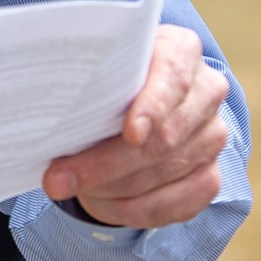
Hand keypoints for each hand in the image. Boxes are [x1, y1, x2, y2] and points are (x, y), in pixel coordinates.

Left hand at [43, 26, 229, 229]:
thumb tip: (48, 120)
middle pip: (164, 137)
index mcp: (180, 50)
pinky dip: (131, 209)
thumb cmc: (108, 81)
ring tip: (68, 187)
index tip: (131, 133)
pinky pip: (174, 204)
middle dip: (105, 163)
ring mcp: (212, 135)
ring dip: (110, 188)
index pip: (172, 77)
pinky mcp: (210, 176)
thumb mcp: (98, 69)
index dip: (153, 107)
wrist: (133, 105)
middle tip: (57, 179)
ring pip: (161, 173)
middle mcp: (206, 91)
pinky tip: (101, 203)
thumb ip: (88, 82)